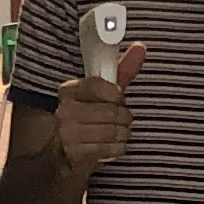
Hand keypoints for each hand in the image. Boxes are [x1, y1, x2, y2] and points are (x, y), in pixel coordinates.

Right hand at [51, 40, 146, 173]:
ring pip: (111, 132)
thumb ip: (122, 71)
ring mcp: (67, 135)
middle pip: (110, 112)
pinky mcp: (74, 156)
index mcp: (68, 91)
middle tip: (123, 121)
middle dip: (124, 118)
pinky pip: (108, 149)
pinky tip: (113, 146)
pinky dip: (117, 148)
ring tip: (119, 133)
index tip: (119, 98)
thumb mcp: (102, 94)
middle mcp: (64, 111)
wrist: (63, 154)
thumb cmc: (88, 120)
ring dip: (122, 134)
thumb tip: (140, 47)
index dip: (115, 94)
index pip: (96, 85)